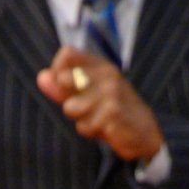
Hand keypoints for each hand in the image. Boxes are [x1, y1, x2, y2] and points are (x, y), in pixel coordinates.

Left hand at [35, 47, 163, 163]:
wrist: (146, 134)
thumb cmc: (115, 114)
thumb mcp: (89, 96)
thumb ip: (64, 87)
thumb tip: (41, 77)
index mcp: (102, 66)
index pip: (67, 54)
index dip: (57, 71)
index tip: (65, 88)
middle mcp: (107, 74)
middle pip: (63, 80)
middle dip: (67, 100)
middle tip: (86, 108)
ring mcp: (111, 93)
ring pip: (70, 107)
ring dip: (80, 120)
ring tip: (98, 119)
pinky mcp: (112, 113)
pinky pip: (82, 126)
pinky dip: (90, 132)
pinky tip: (107, 129)